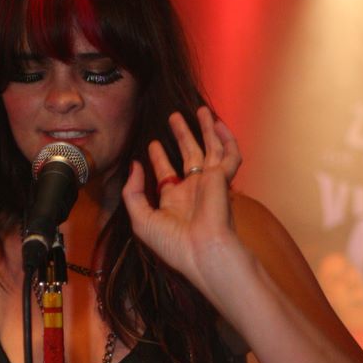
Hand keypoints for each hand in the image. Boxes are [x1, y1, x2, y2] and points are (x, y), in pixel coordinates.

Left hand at [122, 107, 242, 289]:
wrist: (202, 252)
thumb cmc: (172, 243)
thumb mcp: (141, 218)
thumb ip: (132, 191)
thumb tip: (134, 165)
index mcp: (175, 201)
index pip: (167, 173)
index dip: (159, 158)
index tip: (153, 144)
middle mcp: (193, 190)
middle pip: (189, 156)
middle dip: (182, 136)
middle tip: (174, 118)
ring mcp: (210, 183)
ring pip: (210, 149)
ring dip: (205, 130)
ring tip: (199, 110)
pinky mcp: (223, 179)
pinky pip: (230, 154)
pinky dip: (227, 138)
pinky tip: (219, 123)